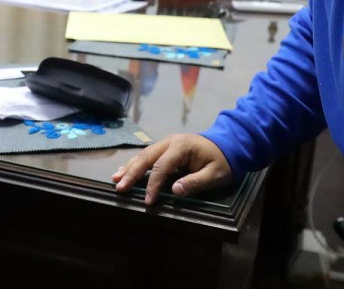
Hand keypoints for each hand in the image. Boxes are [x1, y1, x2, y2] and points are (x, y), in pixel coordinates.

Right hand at [111, 133, 232, 205]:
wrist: (229, 145)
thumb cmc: (222, 161)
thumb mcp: (215, 174)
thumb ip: (195, 182)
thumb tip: (175, 191)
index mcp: (181, 146)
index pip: (162, 167)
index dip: (153, 184)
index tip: (147, 201)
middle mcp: (170, 142)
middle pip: (146, 158)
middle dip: (132, 173)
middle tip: (119, 187)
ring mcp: (166, 143)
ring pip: (143, 155)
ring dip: (129, 167)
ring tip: (115, 179)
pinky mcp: (165, 148)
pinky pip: (147, 156)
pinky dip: (134, 164)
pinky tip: (123, 170)